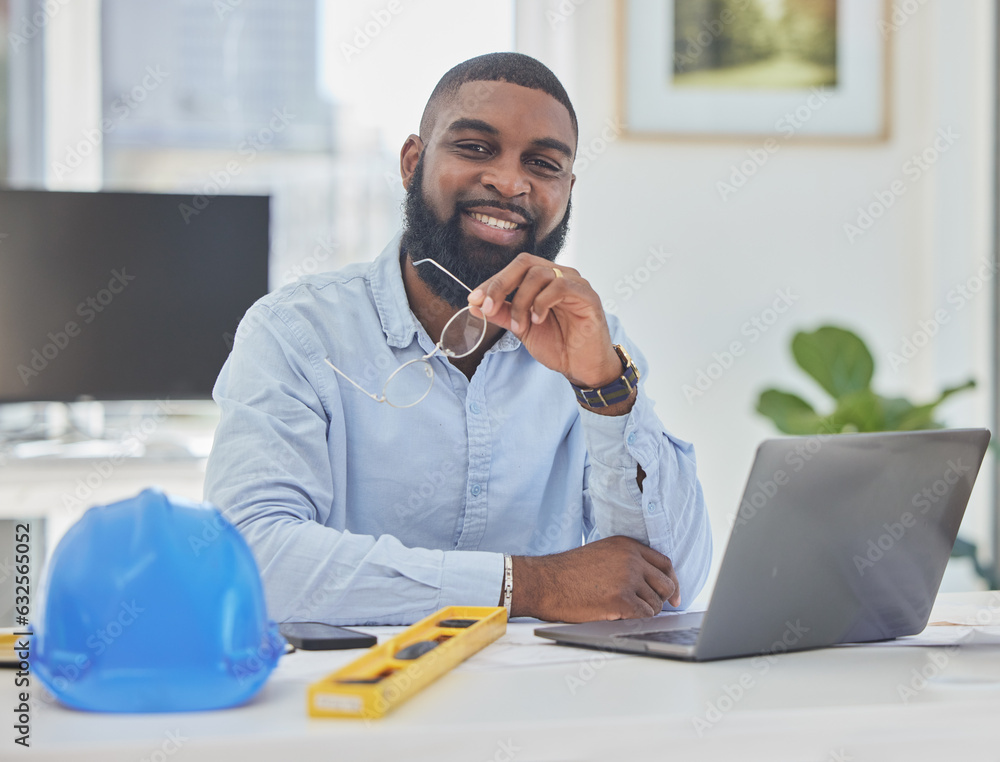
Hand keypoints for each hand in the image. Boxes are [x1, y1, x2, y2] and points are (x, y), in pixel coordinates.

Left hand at [467, 253, 621, 389]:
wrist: (582, 367)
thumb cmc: (558, 345)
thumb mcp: (522, 329)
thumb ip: (502, 314)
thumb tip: (474, 305)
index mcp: (544, 280)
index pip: (514, 269)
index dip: (492, 283)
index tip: (474, 300)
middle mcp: (559, 276)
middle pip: (525, 263)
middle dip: (501, 284)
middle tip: (488, 307)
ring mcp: (575, 283)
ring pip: (539, 274)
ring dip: (522, 301)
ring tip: (520, 325)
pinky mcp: (587, 295)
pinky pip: (561, 286)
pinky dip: (542, 302)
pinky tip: (537, 319)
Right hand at [511, 536, 680, 621]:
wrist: (544, 582)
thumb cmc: (568, 572)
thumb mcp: (602, 554)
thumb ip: (627, 561)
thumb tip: (651, 581)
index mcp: (627, 545)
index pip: (664, 563)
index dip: (671, 581)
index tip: (673, 595)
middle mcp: (631, 559)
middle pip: (666, 584)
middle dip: (662, 599)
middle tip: (651, 608)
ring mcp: (627, 578)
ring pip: (656, 603)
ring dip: (645, 611)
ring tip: (624, 610)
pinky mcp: (622, 600)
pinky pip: (645, 615)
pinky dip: (637, 619)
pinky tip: (620, 615)